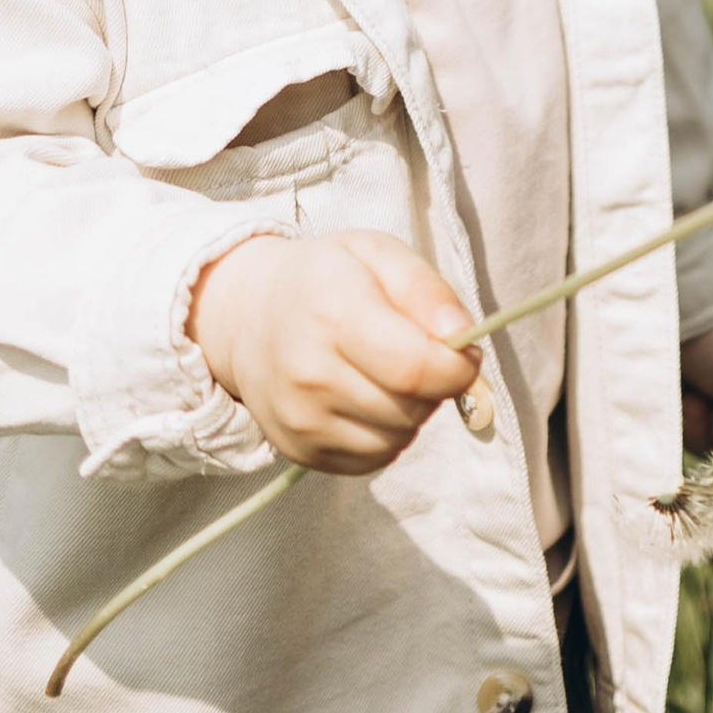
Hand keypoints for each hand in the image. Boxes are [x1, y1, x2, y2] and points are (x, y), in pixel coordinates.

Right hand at [189, 228, 481, 474]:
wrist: (249, 318)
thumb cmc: (325, 279)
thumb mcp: (377, 254)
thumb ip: (426, 289)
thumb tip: (462, 336)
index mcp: (332, 315)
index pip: (416, 368)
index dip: (458, 368)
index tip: (463, 352)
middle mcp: (309, 375)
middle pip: (411, 407)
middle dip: (436, 386)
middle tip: (418, 354)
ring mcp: (300, 420)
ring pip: (398, 438)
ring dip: (412, 412)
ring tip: (388, 374)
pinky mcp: (300, 451)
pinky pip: (374, 458)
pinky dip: (386, 433)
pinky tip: (368, 398)